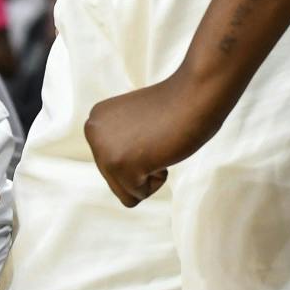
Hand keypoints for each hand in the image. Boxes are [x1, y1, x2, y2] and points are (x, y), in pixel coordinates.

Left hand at [85, 70, 228, 208]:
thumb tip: (123, 161)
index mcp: (95, 119)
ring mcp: (103, 149)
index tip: (152, 127)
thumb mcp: (136, 122)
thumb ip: (122, 141)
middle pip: (115, 180)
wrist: (197, 93)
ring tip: (158, 143)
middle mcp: (92, 131)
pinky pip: (138, 195)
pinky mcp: (120, 165)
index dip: (140, 152)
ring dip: (149, 175)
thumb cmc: (178, 107)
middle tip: (157, 135)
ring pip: (125, 191)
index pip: (111, 164)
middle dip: (143, 166)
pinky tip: (162, 150)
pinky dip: (157, 179)